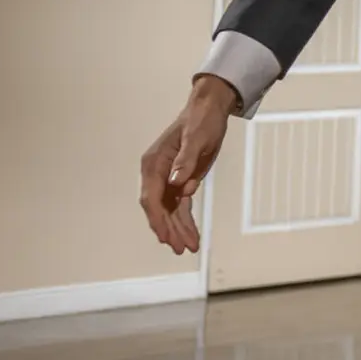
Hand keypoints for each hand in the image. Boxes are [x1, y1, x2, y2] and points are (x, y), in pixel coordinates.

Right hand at [139, 75, 237, 253]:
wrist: (209, 110)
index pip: (151, 198)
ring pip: (170, 211)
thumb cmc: (201, 121)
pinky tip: (192, 236)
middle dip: (169, 229)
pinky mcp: (180, 182)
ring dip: (178, 230)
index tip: (165, 236)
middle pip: (159, 208)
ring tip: (189, 248)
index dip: (158, 219)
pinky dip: (186, 221)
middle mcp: (157, 174)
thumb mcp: (197, 138)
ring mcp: (167, 179)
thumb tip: (176, 184)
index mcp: (154, 164)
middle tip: (181, 248)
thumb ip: (185, 161)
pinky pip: (180, 206)